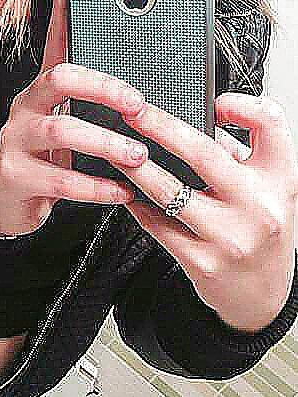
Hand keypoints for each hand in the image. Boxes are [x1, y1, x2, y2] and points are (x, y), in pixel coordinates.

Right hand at [0, 0, 149, 235]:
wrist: (8, 200)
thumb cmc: (45, 155)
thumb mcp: (64, 120)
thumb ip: (88, 94)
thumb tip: (125, 72)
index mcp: (40, 91)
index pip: (57, 47)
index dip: (68, 20)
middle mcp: (24, 108)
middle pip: (60, 80)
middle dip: (104, 88)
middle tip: (139, 104)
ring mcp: (16, 140)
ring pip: (61, 130)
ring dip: (106, 142)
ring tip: (139, 156)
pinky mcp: (16, 176)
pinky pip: (60, 178)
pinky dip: (96, 186)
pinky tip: (121, 191)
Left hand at [119, 86, 297, 332]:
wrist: (263, 295)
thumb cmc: (261, 229)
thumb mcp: (270, 187)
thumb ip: (240, 153)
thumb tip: (193, 120)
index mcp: (282, 179)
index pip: (271, 124)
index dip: (243, 104)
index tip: (214, 101)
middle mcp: (260, 207)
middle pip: (203, 152)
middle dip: (159, 126)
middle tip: (131, 111)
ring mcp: (231, 238)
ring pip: (170, 190)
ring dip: (136, 167)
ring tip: (115, 149)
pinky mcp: (203, 263)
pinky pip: (159, 224)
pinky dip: (138, 204)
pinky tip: (126, 190)